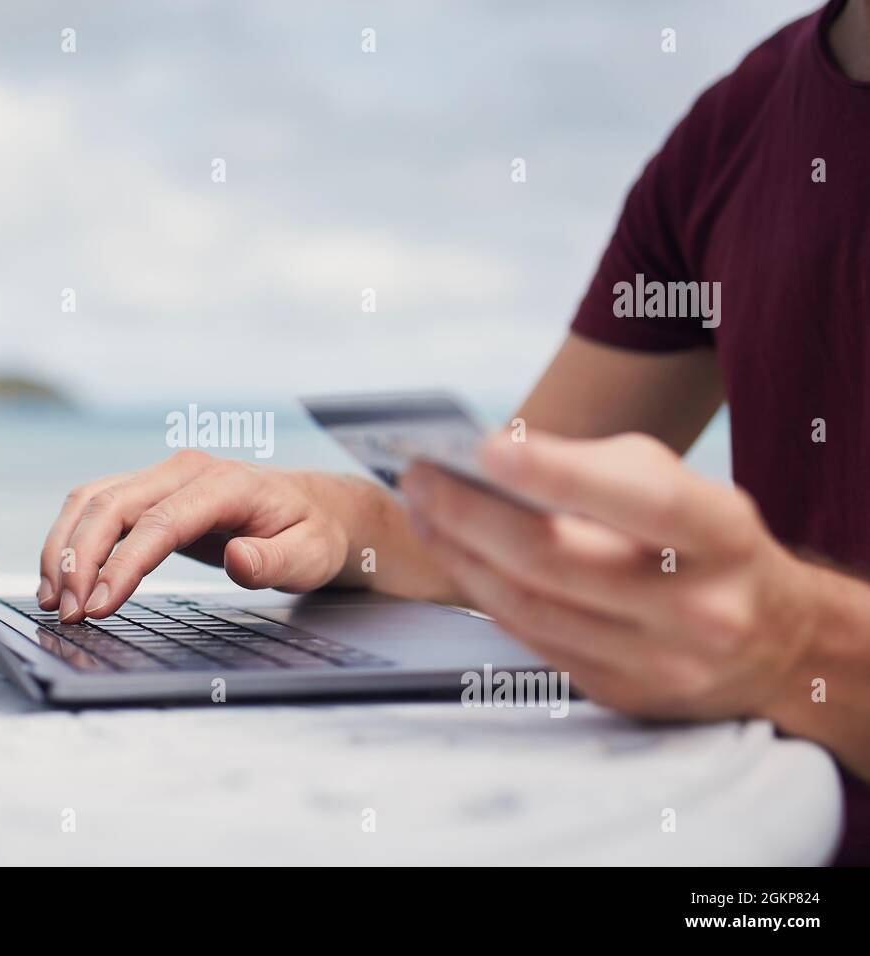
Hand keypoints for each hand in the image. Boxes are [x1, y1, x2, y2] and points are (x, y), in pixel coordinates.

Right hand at [37, 450, 358, 621]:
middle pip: (111, 504)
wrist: (315, 509)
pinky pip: (98, 506)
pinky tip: (62, 577)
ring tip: (53, 600)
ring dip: (65, 547)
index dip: (121, 564)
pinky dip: (72, 538)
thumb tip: (238, 560)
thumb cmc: (312, 534)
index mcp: (224, 484)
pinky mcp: (150, 492)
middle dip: (78, 558)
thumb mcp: (310, 556)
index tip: (97, 605)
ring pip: (93, 500)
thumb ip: (275, 561)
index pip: (159, 522)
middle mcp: (185, 471)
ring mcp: (164, 477)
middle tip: (67, 613)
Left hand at [399, 431, 815, 720]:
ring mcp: (660, 663)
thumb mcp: (683, 487)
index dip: (556, 473)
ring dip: (461, 555)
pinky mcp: (623, 694)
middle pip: (556, 561)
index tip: (483, 446)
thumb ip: (597, 471)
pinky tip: (457, 557)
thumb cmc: (705, 543)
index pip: (637, 501)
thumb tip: (488, 462)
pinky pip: (532, 640)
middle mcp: (698, 608)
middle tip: (419, 476)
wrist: (774, 641)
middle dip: (470, 514)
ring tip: (424, 512)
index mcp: (722, 537)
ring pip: (530, 607)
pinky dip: (485, 594)